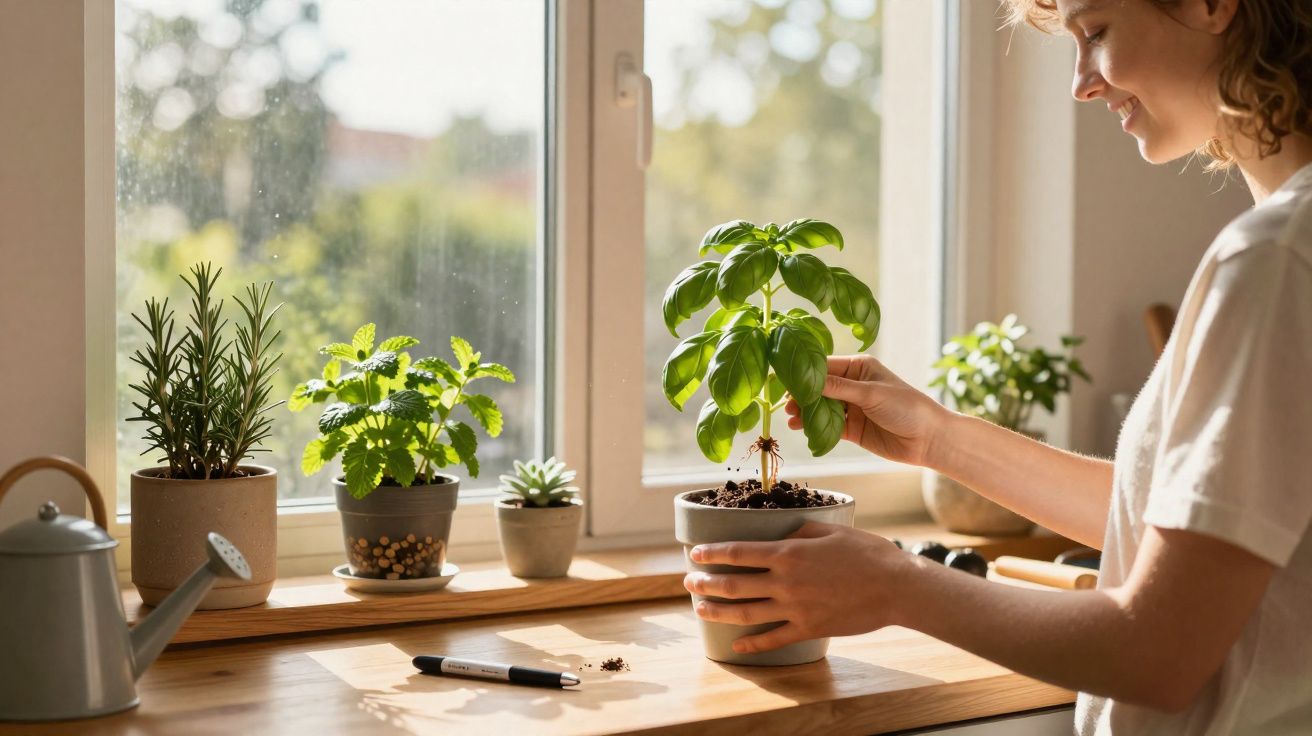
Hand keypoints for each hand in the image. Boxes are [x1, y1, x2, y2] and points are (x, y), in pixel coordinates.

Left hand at [682, 522, 907, 653]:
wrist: (896, 587)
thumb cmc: (867, 552)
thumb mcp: (831, 529)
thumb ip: (800, 530)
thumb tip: (782, 533)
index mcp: (788, 553)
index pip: (738, 553)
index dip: (712, 554)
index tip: (695, 554)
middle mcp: (785, 582)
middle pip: (733, 585)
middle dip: (705, 584)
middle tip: (688, 583)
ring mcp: (795, 608)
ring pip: (746, 613)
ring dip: (718, 613)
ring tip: (700, 610)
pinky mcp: (808, 628)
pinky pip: (773, 639)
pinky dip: (752, 644)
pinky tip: (736, 645)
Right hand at [786, 355, 948, 467]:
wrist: (929, 439)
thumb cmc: (907, 407)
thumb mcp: (870, 393)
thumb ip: (838, 388)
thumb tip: (808, 380)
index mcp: (859, 367)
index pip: (825, 366)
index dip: (805, 374)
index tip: (786, 381)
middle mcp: (853, 385)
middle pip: (820, 388)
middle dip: (803, 395)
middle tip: (787, 404)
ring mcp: (852, 407)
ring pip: (821, 407)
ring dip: (806, 412)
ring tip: (791, 418)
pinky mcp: (852, 429)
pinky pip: (828, 425)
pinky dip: (815, 427)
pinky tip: (802, 428)